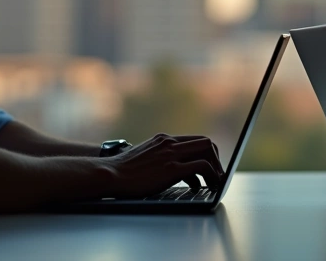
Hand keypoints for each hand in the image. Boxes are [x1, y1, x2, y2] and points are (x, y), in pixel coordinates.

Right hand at [99, 133, 224, 198]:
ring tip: (215, 182)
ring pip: (207, 150)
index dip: (206, 153)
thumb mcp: (144, 157)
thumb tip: (174, 171)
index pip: (194, 139)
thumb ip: (159, 158)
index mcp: (163, 139)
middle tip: (216, 174)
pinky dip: (210, 175)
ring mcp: (171, 154)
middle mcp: (169, 143)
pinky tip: (207, 185)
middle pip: (205, 142)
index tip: (209, 165)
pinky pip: (201, 166)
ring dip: (215, 167)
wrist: (110, 174)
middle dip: (215, 158)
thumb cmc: (123, 172)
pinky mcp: (171, 168)